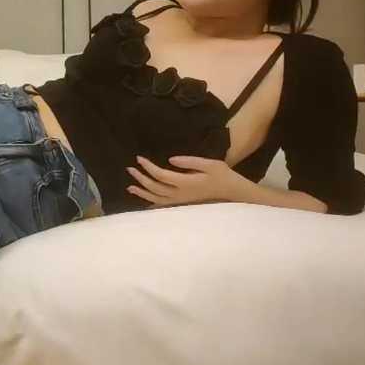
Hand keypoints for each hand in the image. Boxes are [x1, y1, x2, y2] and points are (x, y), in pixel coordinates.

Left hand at [126, 155, 245, 207]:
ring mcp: (181, 201)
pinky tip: (145, 202)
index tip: (139, 158)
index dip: (148, 167)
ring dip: (142, 192)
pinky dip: (152, 203)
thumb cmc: (223, 176)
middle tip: (130, 169)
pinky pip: (163, 205)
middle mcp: (180, 194)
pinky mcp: (183, 204)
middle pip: (154, 188)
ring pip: (156, 199)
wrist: (234, 193)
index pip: (160, 175)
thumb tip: (170, 160)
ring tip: (130, 187)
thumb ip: (189, 161)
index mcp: (185, 183)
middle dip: (141, 178)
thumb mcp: (210, 164)